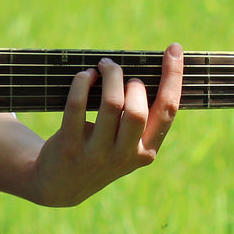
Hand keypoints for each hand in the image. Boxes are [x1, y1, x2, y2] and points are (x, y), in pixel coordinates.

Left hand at [26, 43, 183, 205]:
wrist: (60, 185)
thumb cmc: (100, 152)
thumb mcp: (126, 146)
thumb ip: (141, 119)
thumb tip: (147, 69)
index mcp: (146, 152)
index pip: (167, 111)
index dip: (173, 77)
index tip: (174, 49)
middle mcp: (124, 155)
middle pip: (137, 110)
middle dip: (132, 82)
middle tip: (119, 71)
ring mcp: (96, 153)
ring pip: (111, 104)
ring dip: (110, 75)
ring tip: (104, 66)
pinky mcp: (69, 146)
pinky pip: (77, 106)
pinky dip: (82, 82)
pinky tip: (85, 76)